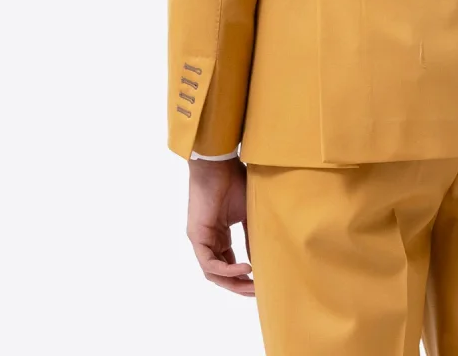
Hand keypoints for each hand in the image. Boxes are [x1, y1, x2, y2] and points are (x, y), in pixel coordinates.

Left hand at [186, 157, 253, 295]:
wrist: (219, 164)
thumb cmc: (234, 181)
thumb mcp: (248, 214)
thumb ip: (251, 237)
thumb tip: (260, 260)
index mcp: (219, 235)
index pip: (228, 264)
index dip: (243, 277)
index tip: (260, 284)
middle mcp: (208, 240)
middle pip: (220, 274)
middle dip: (239, 286)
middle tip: (257, 293)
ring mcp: (201, 240)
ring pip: (213, 273)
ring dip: (233, 283)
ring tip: (252, 285)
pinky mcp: (196, 237)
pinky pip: (209, 263)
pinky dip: (226, 270)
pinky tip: (244, 269)